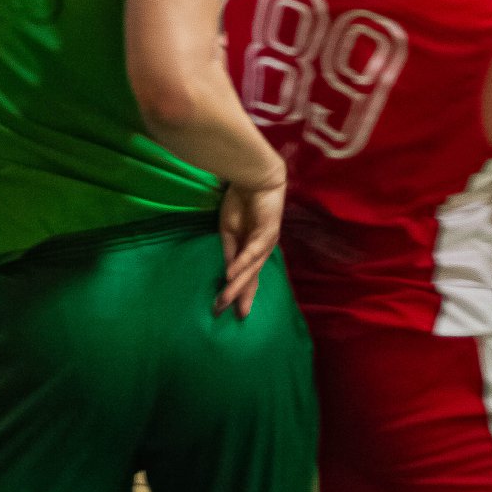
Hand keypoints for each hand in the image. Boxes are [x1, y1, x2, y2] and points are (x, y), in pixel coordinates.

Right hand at [216, 173, 286, 318]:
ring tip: (225, 300)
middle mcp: (262, 249)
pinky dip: (241, 263)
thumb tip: (227, 275)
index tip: (223, 309)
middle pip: (251, 278)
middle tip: (230, 315)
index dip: (237, 293)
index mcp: (252, 250)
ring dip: (238, 285)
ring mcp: (266, 242)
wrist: (254, 176)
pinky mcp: (268, 232)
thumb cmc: (241, 201)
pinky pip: (253, 251)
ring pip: (252, 269)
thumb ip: (230, 252)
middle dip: (240, 297)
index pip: (246, 277)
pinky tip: (230, 275)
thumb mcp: (228, 231)